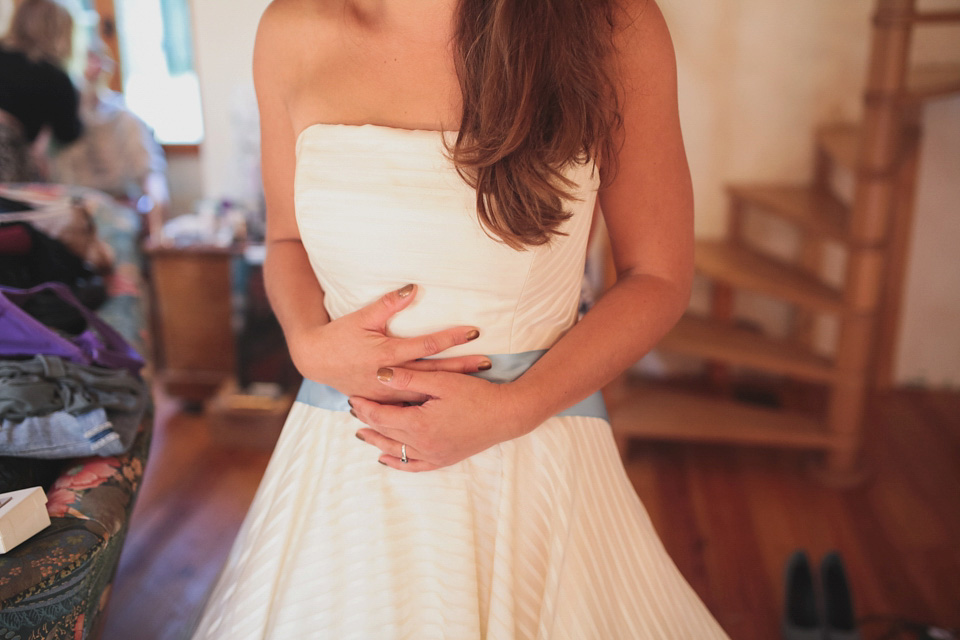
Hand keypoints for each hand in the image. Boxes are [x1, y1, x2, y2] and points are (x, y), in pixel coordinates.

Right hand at [288, 284, 489, 403]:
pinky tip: (451, 407)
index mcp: (387, 353)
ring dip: (451, 388)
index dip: (451, 338)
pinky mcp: (384, 402)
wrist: (316, 361)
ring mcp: (387, 393)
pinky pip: (412, 406)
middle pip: (434, 373)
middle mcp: (390, 376)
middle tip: (488, 363)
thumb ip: (389, 303)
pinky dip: (432, 406)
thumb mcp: (362, 316)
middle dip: (462, 368)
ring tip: (477, 385)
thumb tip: (414, 288)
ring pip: (426, 393)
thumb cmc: (340, 335)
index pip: (427, 345)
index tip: (475, 332)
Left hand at [350, 366, 531, 470]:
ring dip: (376, 441)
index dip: (365, 406)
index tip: (352, 396)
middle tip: (352, 409)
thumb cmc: (476, 395)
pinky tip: (386, 458)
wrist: (507, 416)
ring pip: (395, 451)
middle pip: (385, 433)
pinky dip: (397, 462)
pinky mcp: (443, 460)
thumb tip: (379, 374)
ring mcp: (433, 455)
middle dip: (367, 420)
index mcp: (419, 424)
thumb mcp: (441, 381)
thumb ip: (409, 378)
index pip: (381, 416)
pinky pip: (413, 466)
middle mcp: (422, 444)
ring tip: (361, 433)